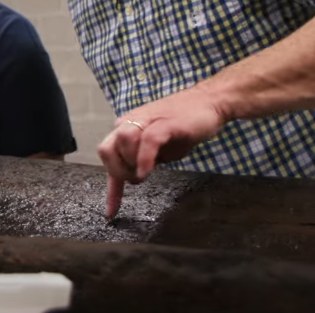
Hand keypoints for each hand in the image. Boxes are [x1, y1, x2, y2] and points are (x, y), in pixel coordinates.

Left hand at [97, 87, 226, 218]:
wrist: (209, 102)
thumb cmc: (183, 125)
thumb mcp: (160, 148)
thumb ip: (144, 159)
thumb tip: (134, 176)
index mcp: (127, 128)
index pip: (108, 156)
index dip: (110, 187)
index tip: (111, 212)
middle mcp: (131, 122)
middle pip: (106, 149)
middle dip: (117, 172)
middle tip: (137, 180)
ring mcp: (147, 121)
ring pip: (122, 142)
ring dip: (129, 165)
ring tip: (144, 175)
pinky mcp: (165, 123)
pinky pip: (147, 141)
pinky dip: (143, 159)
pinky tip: (146, 172)